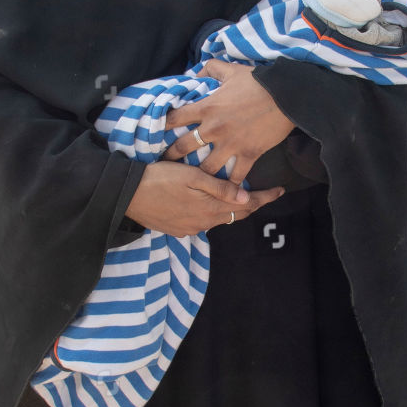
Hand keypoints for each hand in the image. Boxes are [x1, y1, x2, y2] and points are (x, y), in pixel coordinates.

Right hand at [125, 160, 284, 236]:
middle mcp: (204, 223)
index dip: (265, 198)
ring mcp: (190, 229)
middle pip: (236, 214)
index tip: (280, 190)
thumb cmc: (159, 178)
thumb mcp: (192, 177)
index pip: (246, 205)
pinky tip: (208, 202)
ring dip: (230, 208)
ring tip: (238, 195)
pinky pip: (202, 222)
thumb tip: (245, 196)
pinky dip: (211, 212)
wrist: (126, 195)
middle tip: (265, 192)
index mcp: (210, 209)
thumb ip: (220, 188)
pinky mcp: (178, 230)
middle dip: (252, 203)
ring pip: (219, 218)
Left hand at [162, 60, 294, 184]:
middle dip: (171, 156)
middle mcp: (214, 128)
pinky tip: (226, 193)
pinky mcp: (248, 154)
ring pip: (206, 168)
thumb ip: (212, 69)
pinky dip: (231, 186)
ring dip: (198, 176)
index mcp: (207, 107)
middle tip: (164, 164)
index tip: (155, 132)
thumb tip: (198, 70)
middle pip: (184, 147)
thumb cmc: (258, 81)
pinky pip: (237, 176)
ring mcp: (231, 144)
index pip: (176, 118)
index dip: (162, 125)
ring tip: (191, 184)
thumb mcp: (232, 70)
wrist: (287, 95)